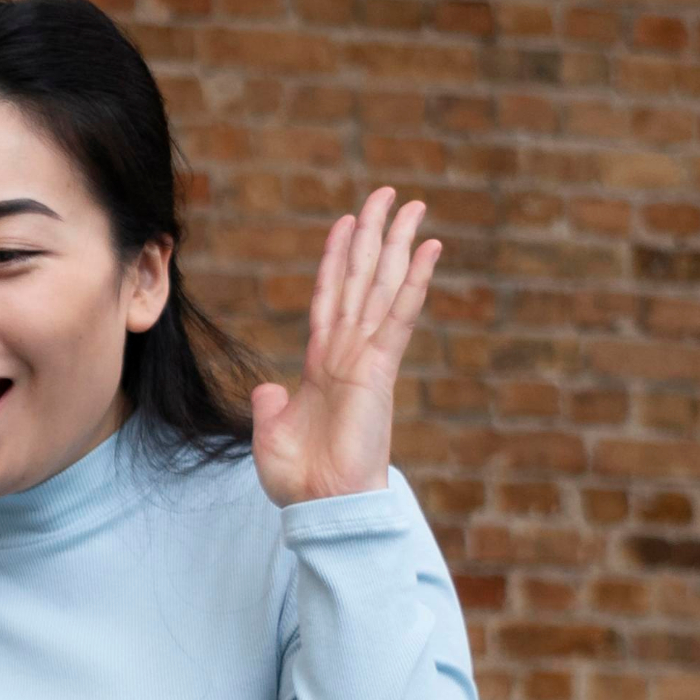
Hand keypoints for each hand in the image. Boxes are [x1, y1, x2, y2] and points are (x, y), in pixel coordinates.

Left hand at [254, 188, 439, 507]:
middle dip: (374, 236)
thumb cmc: (301, 479)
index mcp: (320, 365)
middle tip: (389, 195)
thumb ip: (270, 409)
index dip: (336, 261)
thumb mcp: (270, 437)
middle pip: (362, 280)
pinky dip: (415, 281)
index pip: (329, 299)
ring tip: (414, 206)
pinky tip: (430, 249)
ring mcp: (366, 357)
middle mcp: (347, 353)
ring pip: (383, 287)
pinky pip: (399, 315)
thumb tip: (270, 389)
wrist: (323, 504)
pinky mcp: (380, 369)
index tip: (346, 224)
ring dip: (398, 245)